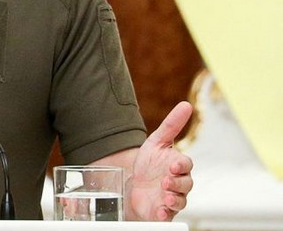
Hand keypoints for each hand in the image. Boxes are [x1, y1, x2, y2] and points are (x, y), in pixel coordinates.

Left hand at [128, 101, 193, 220]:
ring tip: (165, 196)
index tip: (173, 165)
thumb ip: (172, 125)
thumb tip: (186, 105)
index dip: (181, 166)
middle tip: (165, 181)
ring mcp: (171, 198)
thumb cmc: (149, 163)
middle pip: (185, 184)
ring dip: (174, 199)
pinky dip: (164, 214)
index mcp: (178, 166)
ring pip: (180, 201)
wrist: (133, 185)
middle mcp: (178, 183)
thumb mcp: (157, 141)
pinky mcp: (162, 211)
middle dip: (177, 183)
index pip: (186, 165)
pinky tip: (159, 211)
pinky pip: (167, 215)